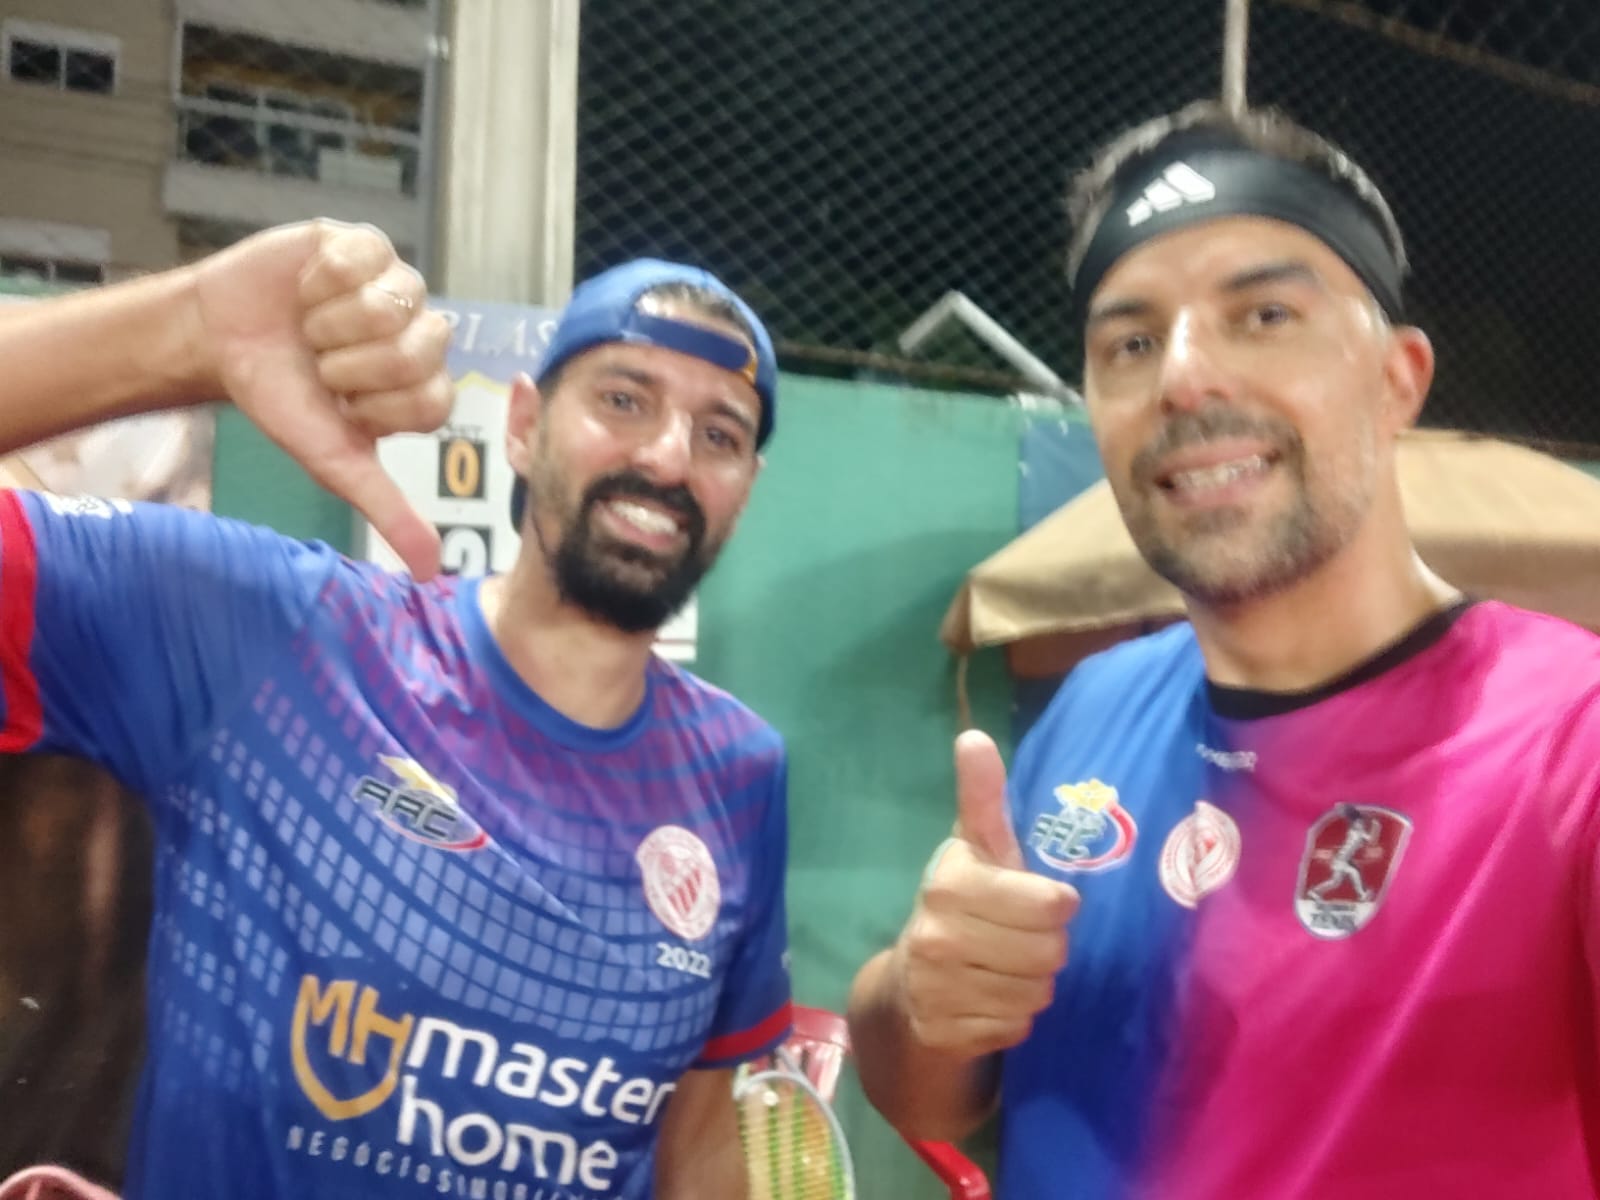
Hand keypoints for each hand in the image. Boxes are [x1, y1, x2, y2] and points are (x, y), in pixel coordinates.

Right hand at [189, 220, 453, 578]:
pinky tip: (306, 291)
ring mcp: (398, 285)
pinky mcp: (366, 243)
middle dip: (350, 365)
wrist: (219, 343)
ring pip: (390, 304)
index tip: (340, 404)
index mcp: (425, 385)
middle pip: (417, 351)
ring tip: (310, 328)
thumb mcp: (333, 461)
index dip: (373, 404)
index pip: (430, 398)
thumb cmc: (283, 400)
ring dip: (332, 324)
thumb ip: (387, 509)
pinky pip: (362, 259)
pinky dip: (320, 282)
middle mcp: (423, 333)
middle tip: (321, 364)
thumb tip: (430, 572)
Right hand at [892, 730, 1078, 1058]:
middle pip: (1051, 953)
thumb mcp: (974, 848)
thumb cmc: (961, 904)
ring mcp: (935, 989)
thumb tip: (974, 736)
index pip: (1052, 905)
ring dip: (1030, 985)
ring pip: (1037, 993)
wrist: (909, 986)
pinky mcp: (943, 1033)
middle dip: (1045, 948)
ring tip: (1002, 968)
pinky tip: (987, 1000)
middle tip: (1017, 939)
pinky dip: (1010, 1017)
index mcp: (950, 882)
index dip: (1053, 905)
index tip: (1034, 901)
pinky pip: (1016, 1027)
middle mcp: (936, 935)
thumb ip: (982, 796)